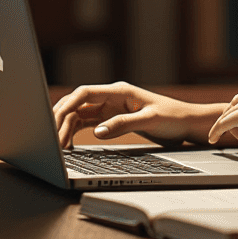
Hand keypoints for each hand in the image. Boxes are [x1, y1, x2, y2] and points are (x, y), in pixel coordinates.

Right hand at [53, 82, 193, 148]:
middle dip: (60, 118)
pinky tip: (68, 145)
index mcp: (120, 91)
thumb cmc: (173, 118)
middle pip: (77, 103)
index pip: (85, 93)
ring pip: (78, 114)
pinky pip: (86, 124)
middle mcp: (112, 97)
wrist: (187, 123)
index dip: (67, 105)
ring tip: (56, 146)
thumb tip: (97, 132)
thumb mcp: (150, 120)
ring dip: (65, 127)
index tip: (53, 120)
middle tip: (50, 140)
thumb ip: (123, 124)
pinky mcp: (111, 119)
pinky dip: (74, 132)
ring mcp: (110, 108)